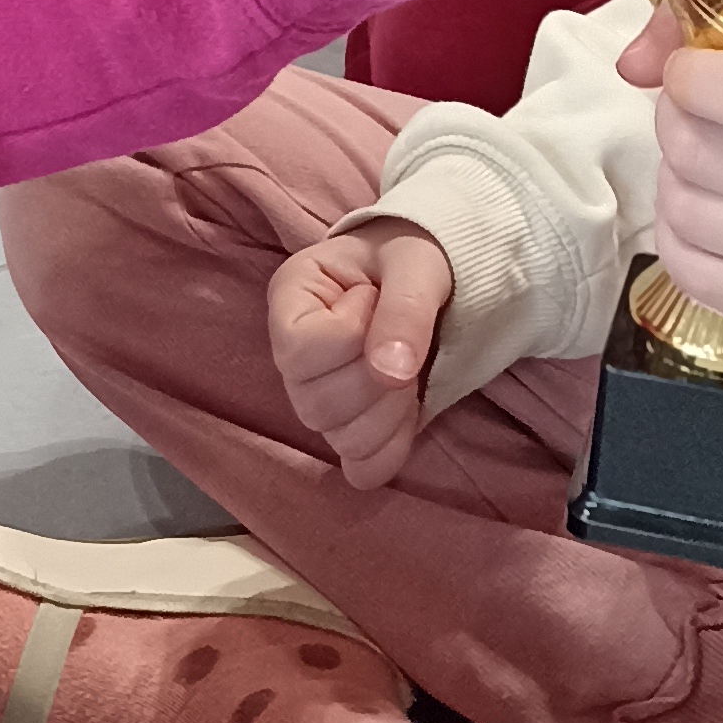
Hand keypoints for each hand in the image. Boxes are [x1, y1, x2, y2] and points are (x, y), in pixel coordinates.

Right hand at [271, 222, 456, 488]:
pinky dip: (391, 447)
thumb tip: (391, 374)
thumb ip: (404, 309)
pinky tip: (408, 410)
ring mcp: (315, 395)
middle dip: (377, 381)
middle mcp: (291, 352)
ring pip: (338, 438)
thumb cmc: (414, 254)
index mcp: (291, 296)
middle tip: (404, 340)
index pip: (300, 348)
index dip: (350, 334)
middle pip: (316, 404)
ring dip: (391, 412)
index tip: (373, 296)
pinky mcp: (346, 427)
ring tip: (408, 370)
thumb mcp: (418, 264)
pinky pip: (360, 467)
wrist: (431, 271)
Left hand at [618, 6, 722, 359]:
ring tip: (707, 162)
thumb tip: (633, 59)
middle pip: (700, 151)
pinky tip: (709, 211)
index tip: (690, 70)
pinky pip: (690, 271)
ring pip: (685, 209)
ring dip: (674, 175)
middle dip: (676, 117)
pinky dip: (679, 233)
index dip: (694, 76)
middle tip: (694, 111)